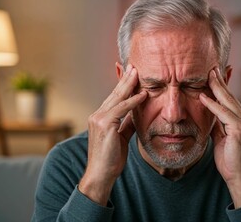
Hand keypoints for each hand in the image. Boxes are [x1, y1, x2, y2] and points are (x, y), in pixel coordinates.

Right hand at [79, 64, 146, 205]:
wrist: (100, 174)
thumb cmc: (111, 158)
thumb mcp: (122, 137)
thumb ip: (128, 124)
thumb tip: (137, 114)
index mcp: (100, 117)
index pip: (114, 97)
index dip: (123, 85)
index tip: (131, 74)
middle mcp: (97, 114)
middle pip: (115, 93)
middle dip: (125, 79)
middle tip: (135, 66)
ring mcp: (99, 118)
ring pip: (117, 97)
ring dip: (129, 84)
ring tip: (138, 73)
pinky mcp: (104, 124)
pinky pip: (121, 109)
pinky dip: (133, 101)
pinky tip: (143, 94)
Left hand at [199, 68, 240, 208]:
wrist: (240, 177)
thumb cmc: (230, 160)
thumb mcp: (220, 138)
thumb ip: (216, 124)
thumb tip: (207, 114)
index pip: (230, 99)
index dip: (223, 86)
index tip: (215, 74)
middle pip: (230, 96)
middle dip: (220, 81)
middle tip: (211, 67)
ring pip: (228, 101)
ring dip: (216, 87)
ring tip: (207, 75)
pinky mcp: (239, 130)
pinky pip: (223, 114)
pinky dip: (213, 105)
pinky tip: (203, 97)